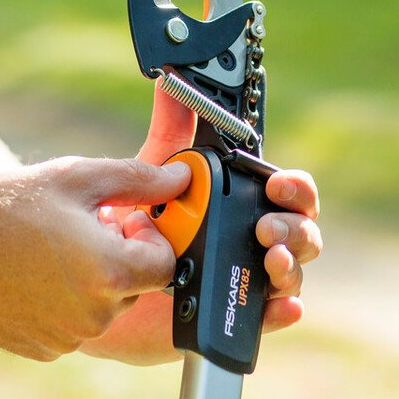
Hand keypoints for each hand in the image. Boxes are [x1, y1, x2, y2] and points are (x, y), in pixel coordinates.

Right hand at [0, 154, 190, 360]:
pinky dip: (66, 300)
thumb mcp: (78, 178)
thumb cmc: (4, 207)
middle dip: (121, 252)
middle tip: (84, 224)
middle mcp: (94, 314)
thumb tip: (180, 180)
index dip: (150, 235)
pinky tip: (34, 272)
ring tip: (53, 245)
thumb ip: (139, 180)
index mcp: (109, 271)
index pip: (167, 262)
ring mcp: (68, 338)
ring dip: (94, 277)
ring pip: (105, 305)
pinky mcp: (44, 349)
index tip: (124, 216)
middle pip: (137, 284)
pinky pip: (75, 323)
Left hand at [80, 82, 323, 363]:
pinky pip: (267, 318)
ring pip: (291, 274)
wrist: (96, 273)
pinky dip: (282, 313)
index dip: (295, 188)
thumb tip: (171, 80)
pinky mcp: (230, 316)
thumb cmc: (134, 221)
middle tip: (265, 229)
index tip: (276, 185)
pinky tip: (281, 306)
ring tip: (269, 259)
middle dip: (295, 228)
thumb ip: (170, 127)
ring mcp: (245, 279)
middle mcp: (251, 240)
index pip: (291, 193)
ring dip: (290, 266)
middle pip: (301, 233)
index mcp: (243, 203)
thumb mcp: (154, 169)